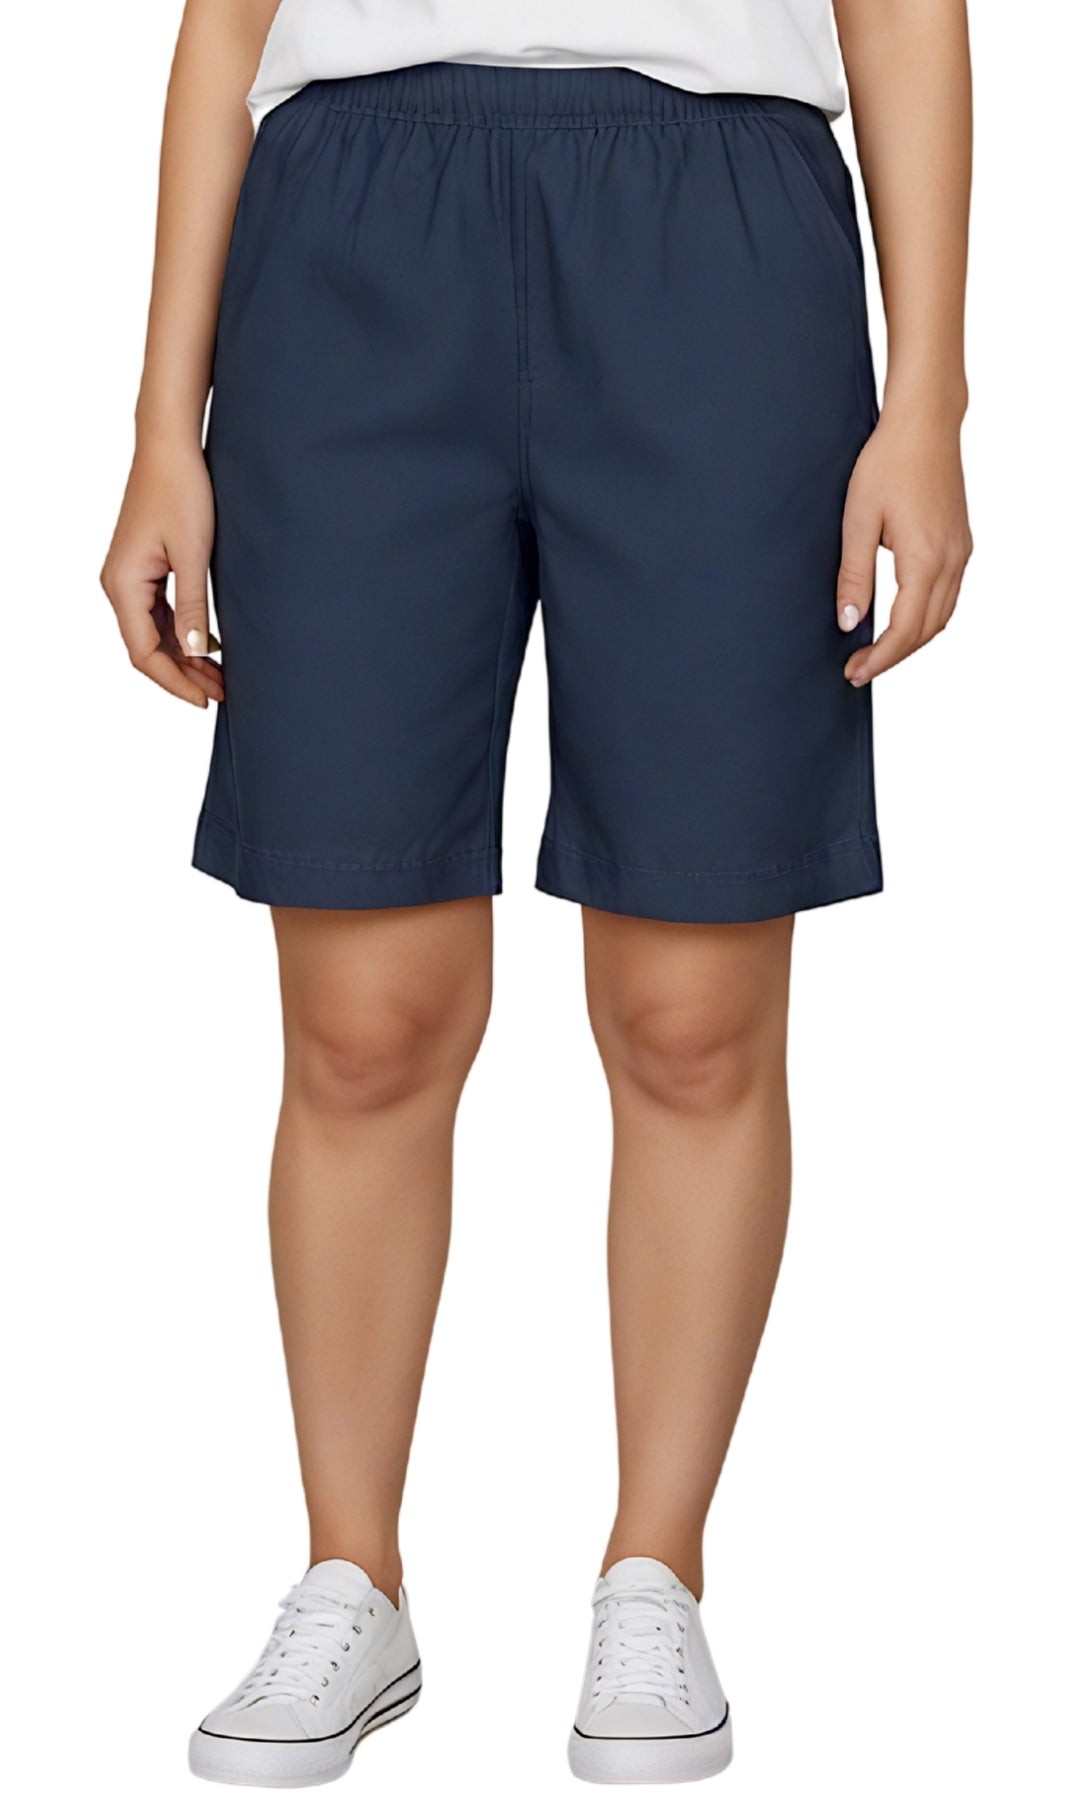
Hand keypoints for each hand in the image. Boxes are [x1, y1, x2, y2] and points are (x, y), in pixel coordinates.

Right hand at [100, 439, 222, 707]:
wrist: (170, 447)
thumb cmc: (181, 491)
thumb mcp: (193, 554)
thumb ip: (192, 607)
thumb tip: (193, 652)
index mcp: (123, 584)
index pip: (143, 652)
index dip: (174, 681)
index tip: (205, 699)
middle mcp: (118, 584)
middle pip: (147, 647)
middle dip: (183, 674)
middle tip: (221, 693)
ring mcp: (129, 577)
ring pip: (154, 633)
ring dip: (184, 656)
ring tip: (221, 676)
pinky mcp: (143, 569)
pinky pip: (158, 613)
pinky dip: (182, 633)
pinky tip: (209, 645)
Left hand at [836, 404, 972, 685]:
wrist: (924, 424)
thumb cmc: (888, 463)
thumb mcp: (858, 520)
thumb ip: (853, 576)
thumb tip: (848, 622)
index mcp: (926, 559)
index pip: (905, 629)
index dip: (880, 658)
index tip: (854, 672)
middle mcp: (952, 560)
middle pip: (927, 631)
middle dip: (893, 656)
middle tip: (858, 669)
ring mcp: (961, 552)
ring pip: (942, 616)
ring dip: (911, 640)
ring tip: (876, 651)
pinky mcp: (961, 543)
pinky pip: (948, 596)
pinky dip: (925, 617)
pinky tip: (900, 619)